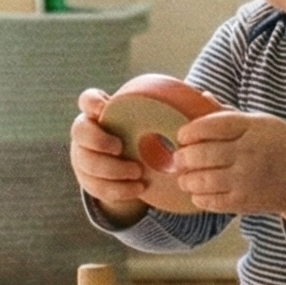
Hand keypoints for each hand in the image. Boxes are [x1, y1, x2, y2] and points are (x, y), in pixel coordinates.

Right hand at [72, 90, 202, 223]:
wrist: (132, 166)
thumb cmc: (148, 134)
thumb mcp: (157, 120)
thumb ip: (178, 109)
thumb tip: (206, 95)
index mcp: (102, 112)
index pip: (87, 100)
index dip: (91, 103)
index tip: (104, 109)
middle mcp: (88, 132)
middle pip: (79, 131)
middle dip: (98, 140)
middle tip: (120, 147)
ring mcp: (84, 157)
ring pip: (86, 163)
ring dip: (112, 170)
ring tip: (137, 173)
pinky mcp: (88, 180)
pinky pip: (96, 187)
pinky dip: (118, 189)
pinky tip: (137, 189)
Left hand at [168, 109, 285, 227]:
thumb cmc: (277, 143)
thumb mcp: (259, 121)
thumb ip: (228, 114)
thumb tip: (202, 96)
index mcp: (250, 128)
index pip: (211, 126)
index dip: (190, 131)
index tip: (182, 135)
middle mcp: (247, 153)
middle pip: (202, 154)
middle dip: (183, 157)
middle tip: (179, 157)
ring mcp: (246, 179)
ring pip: (203, 180)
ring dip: (187, 179)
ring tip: (184, 177)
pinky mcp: (244, 201)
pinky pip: (212, 201)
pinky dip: (198, 197)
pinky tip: (198, 192)